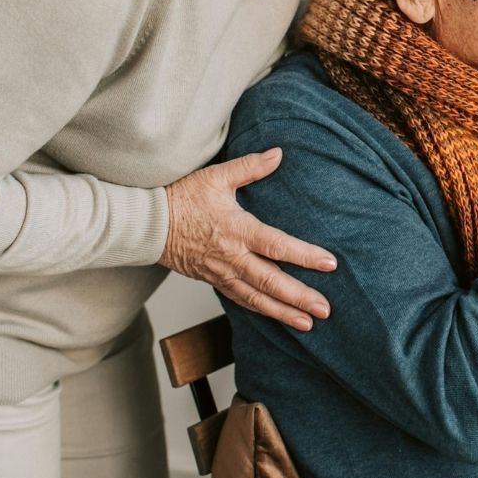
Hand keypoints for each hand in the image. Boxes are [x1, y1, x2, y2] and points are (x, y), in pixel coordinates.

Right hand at [159, 148, 336, 330]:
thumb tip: (278, 154)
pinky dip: (260, 310)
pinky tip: (276, 315)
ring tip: (307, 323)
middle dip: (300, 297)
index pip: (278, 246)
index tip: (330, 264)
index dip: (306, 256)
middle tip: (325, 310)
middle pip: (271, 282)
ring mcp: (222, 273)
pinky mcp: (213, 280)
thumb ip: (250, 167)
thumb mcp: (216, 177)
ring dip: (283, 312)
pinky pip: (240, 300)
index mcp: (237, 230)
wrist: (148, 224)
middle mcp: (232, 257)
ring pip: (256, 298)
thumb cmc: (180, 198)